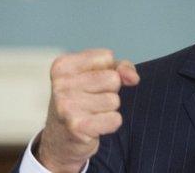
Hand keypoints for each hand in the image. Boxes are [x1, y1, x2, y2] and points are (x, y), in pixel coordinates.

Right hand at [35, 49, 139, 172]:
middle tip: (91, 100)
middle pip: (113, 79)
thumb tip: (133, 78)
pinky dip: (110, 124)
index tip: (90, 82)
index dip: (107, 70)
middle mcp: (60, 85)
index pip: (106, 57)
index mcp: (62, 66)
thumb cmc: (84, 98)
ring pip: (114, 100)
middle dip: (109, 90)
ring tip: (90, 113)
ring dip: (108, 109)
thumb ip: (121, 67)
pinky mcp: (77, 127)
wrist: (62, 138)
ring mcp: (66, 106)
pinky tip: (94, 126)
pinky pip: (115, 119)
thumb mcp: (100, 74)